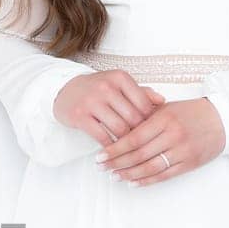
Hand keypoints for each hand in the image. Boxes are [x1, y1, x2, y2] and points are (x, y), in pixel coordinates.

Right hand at [53, 70, 167, 144]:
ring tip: (128, 148)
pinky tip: (113, 150)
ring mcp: (92, 101)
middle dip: (139, 133)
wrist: (65, 90)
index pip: (144, 104)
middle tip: (141, 143)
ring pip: (119, 129)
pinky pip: (101, 136)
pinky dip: (110, 146)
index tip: (150, 130)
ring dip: (126, 142)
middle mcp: (106, 87)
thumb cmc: (98, 89)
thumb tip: (163, 102)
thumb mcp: (119, 85)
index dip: (150, 121)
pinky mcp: (80, 116)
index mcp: (120, 78)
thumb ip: (141, 93)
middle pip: (133, 118)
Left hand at [96, 95, 225, 184]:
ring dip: (129, 174)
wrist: (222, 120)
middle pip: (138, 154)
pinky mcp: (190, 163)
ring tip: (115, 176)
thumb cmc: (191, 112)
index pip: (133, 138)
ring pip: (150, 167)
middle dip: (117, 163)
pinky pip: (164, 175)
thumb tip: (118, 125)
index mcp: (164, 119)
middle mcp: (172, 135)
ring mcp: (182, 151)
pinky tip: (134, 182)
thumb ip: (145, 115)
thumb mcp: (167, 107)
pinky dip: (147, 180)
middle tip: (102, 168)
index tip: (99, 155)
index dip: (114, 149)